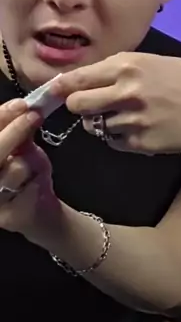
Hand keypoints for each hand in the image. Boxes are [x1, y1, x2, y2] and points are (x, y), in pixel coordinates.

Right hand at [0, 100, 56, 235]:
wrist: (37, 208)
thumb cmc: (24, 172)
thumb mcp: (21, 147)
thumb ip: (18, 129)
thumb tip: (26, 105)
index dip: (0, 117)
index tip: (21, 104)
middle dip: (14, 131)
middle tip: (33, 116)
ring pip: (11, 170)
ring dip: (29, 162)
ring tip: (34, 164)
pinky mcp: (3, 216)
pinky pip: (24, 190)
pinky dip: (35, 180)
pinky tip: (35, 181)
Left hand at [53, 52, 180, 155]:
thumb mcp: (150, 62)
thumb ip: (116, 69)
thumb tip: (80, 78)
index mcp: (127, 67)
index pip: (78, 79)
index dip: (59, 88)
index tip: (50, 94)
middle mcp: (126, 92)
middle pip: (78, 105)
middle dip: (80, 106)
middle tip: (92, 106)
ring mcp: (133, 120)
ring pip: (95, 126)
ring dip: (103, 122)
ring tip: (128, 115)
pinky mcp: (140, 143)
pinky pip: (113, 142)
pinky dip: (120, 137)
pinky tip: (140, 127)